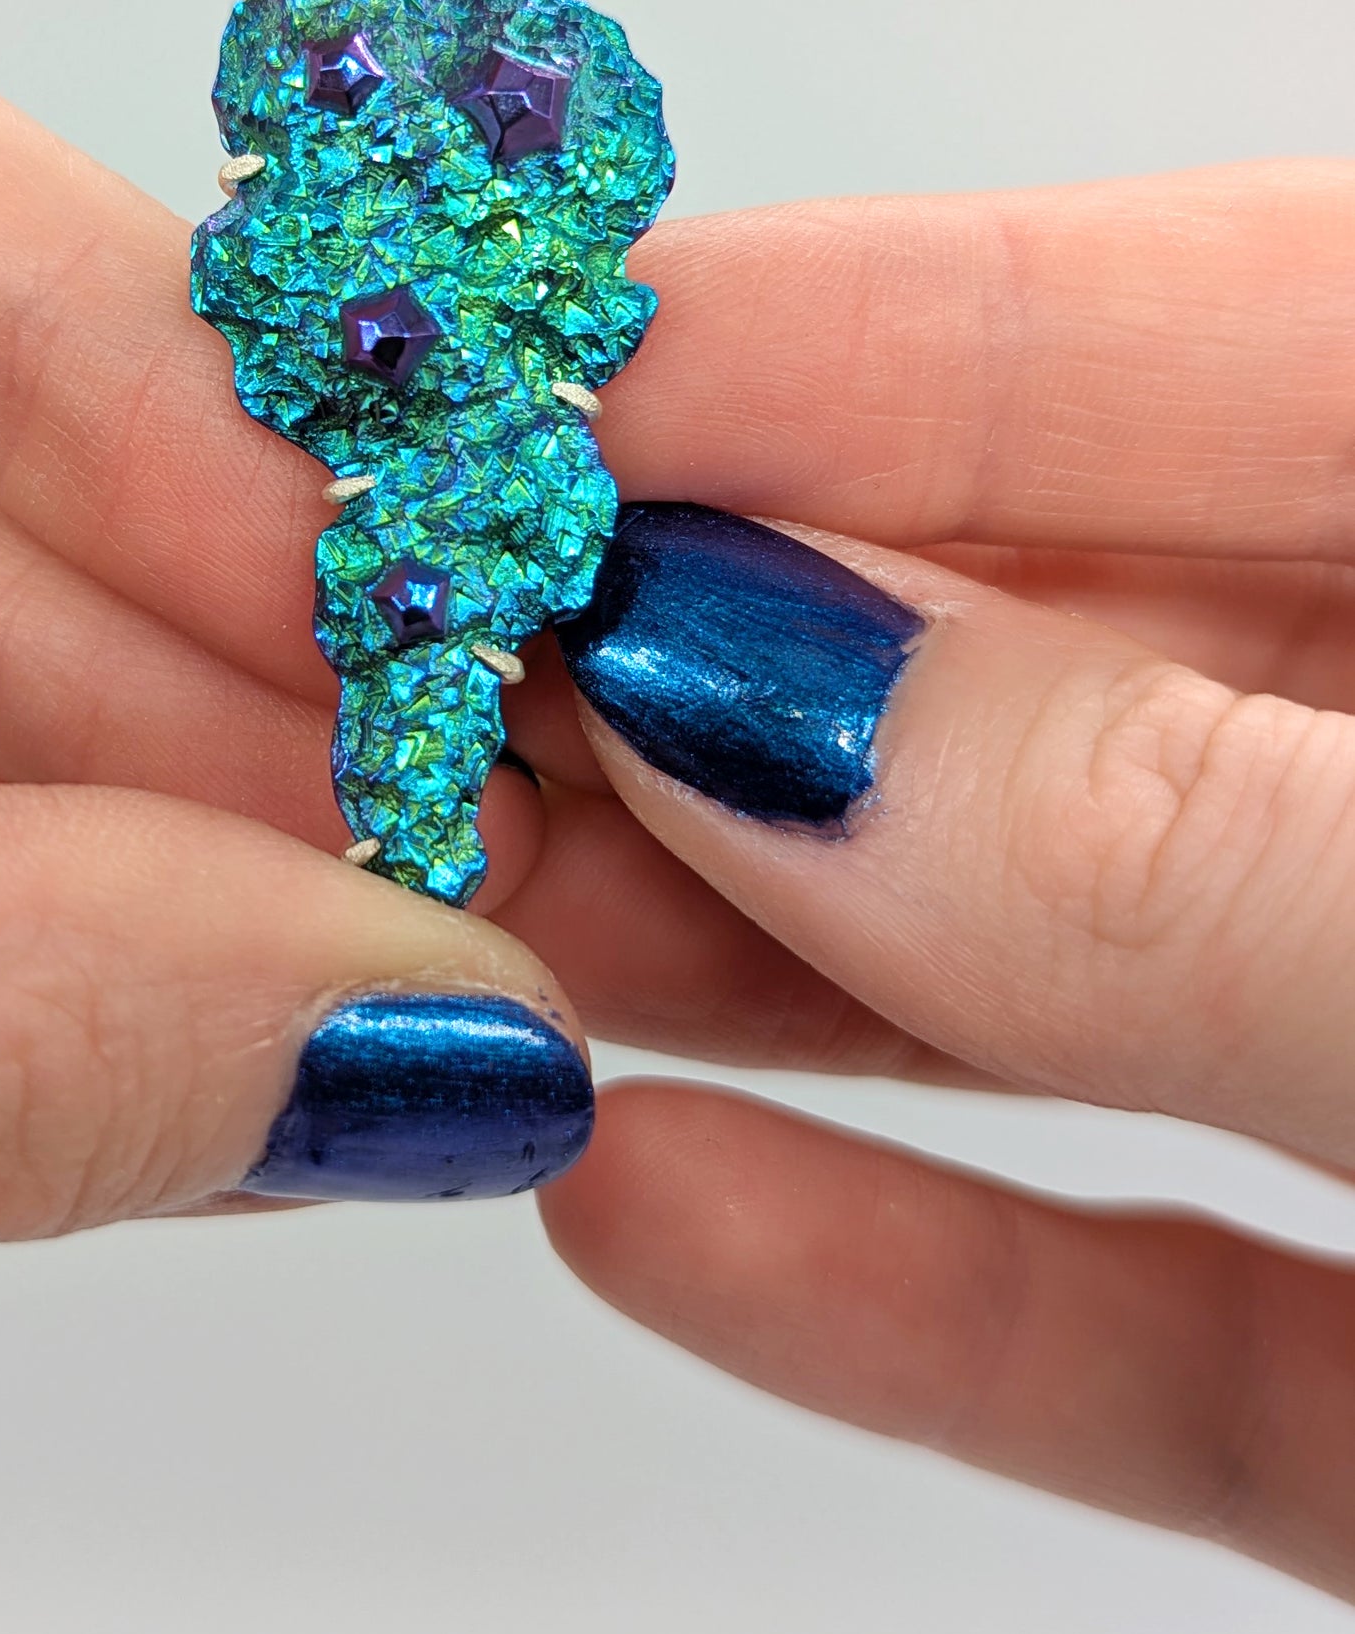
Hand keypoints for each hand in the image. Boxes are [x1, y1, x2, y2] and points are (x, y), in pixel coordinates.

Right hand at [531, 167, 1354, 1600]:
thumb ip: (1198, 844)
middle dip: (743, 665)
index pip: (1214, 327)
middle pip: (1090, 656)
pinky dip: (928, 1278)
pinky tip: (655, 1208)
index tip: (521, 366)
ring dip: (763, 959)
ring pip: (1086, 972)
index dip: (849, 332)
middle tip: (419, 650)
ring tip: (454, 904)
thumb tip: (768, 698)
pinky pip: (1175, 1306)